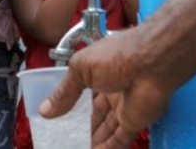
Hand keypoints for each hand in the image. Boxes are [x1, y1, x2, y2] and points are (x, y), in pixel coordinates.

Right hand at [39, 29, 170, 147]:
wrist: (150, 62)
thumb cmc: (115, 56)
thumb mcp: (80, 70)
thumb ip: (64, 92)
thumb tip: (45, 110)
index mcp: (98, 74)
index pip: (84, 95)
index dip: (72, 107)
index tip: (58, 119)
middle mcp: (112, 92)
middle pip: (96, 116)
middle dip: (83, 128)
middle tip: (67, 140)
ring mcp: (124, 108)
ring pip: (106, 131)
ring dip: (93, 142)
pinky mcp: (135, 123)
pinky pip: (119, 141)